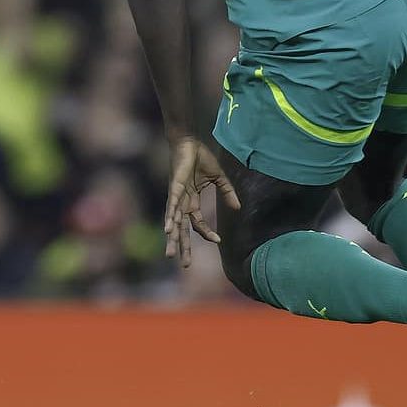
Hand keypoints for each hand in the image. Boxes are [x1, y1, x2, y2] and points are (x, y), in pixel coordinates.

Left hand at [164, 137, 240, 267]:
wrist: (189, 142)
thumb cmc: (200, 158)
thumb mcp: (219, 178)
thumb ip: (227, 192)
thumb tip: (238, 208)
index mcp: (191, 201)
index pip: (198, 223)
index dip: (207, 233)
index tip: (218, 240)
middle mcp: (182, 202)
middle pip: (182, 229)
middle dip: (182, 246)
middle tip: (184, 264)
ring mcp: (177, 196)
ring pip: (174, 222)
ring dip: (173, 238)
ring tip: (170, 255)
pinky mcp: (175, 188)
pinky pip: (172, 206)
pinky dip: (170, 218)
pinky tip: (168, 230)